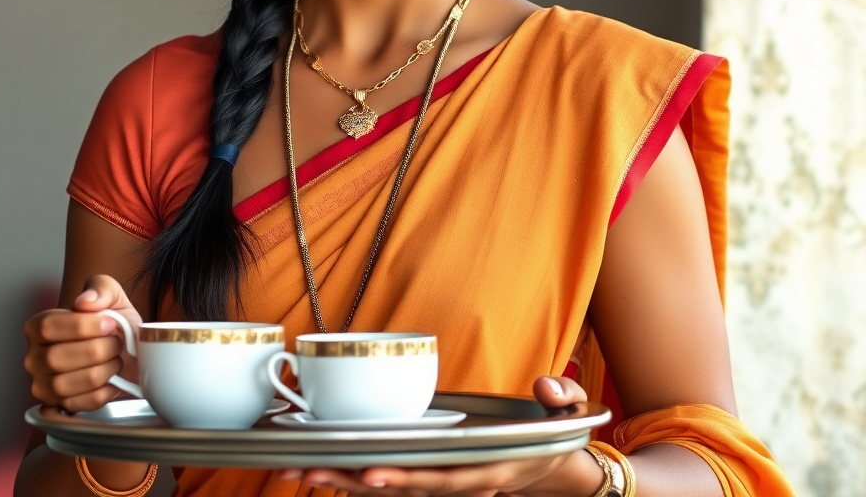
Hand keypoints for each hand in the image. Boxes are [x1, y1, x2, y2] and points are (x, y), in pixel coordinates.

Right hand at [23, 274, 141, 411]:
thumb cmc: (113, 323)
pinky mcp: (60, 407)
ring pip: (66, 384)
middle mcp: (34, 357)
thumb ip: (100, 288)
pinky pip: (79, 404)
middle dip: (98, 349)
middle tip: (117, 343)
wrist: (128, 350)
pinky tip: (113, 379)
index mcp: (38, 326)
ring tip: (115, 359)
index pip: (48, 326)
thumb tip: (84, 302)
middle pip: (56, 358)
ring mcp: (43, 385)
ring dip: (102, 370)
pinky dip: (104, 391)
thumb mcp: (111, 294)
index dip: (83, 326)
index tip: (109, 323)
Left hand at [279, 377, 601, 496]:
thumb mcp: (569, 414)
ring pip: (389, 489)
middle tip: (309, 471)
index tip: (371, 473)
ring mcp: (444, 482)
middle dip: (354, 482)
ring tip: (302, 472)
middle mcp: (460, 482)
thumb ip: (563, 396)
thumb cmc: (552, 436)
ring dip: (346, 482)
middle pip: (401, 488)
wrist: (550, 468)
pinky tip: (327, 471)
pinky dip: (360, 479)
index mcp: (487, 468)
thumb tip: (547, 384)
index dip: (406, 479)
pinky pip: (392, 483)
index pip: (441, 478)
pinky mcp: (432, 476)